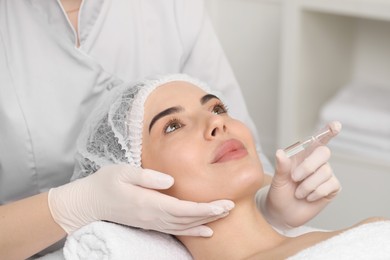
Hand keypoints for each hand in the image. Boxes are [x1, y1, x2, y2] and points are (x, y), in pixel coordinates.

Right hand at [48, 164, 233, 235]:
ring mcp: (151, 222)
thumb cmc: (106, 182)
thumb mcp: (123, 172)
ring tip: (224, 214)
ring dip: (205, 221)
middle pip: (187, 219)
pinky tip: (206, 231)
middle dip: (211, 214)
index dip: (204, 209)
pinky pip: (176, 229)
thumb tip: (170, 181)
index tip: (223, 204)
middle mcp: (153, 216)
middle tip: (231, 206)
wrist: (89, 202)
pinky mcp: (150, 222)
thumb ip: (147, 177)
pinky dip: (193, 230)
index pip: (182, 209)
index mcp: (148, 202)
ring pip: (184, 226)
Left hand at [262, 122, 341, 228]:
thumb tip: (280, 153)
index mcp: (302, 155)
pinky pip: (331, 185)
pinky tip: (308, 197)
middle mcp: (316, 162)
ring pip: (325, 172)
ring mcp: (325, 175)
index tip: (336, 125)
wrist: (282, 213)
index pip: (318, 140)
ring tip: (298, 193)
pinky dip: (316, 192)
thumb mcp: (277, 180)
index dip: (328, 131)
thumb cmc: (279, 192)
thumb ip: (281, 166)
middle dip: (309, 166)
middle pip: (324, 152)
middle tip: (294, 178)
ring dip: (308, 185)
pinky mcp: (332, 188)